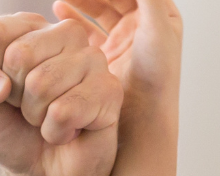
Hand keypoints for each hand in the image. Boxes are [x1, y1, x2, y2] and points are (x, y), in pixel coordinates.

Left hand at [0, 12, 123, 175]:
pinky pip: (65, 110)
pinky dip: (56, 132)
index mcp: (27, 28)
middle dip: (16, 97)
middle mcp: (64, 34)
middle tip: (29, 109)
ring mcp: (92, 59)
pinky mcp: (109, 90)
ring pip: (42, 83)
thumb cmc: (9, 131)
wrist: (42, 174)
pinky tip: (68, 132)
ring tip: (48, 119)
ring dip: (37, 116)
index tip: (3, 91)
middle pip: (19, 56)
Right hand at [54, 0, 181, 109]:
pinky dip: (74, 19)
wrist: (143, 120)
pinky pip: (88, 30)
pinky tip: (58, 10)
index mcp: (161, 15)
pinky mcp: (108, 55)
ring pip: (99, 9)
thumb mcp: (156, 29)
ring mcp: (125, 40)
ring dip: (81, 0)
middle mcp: (144, 26)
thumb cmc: (155, 77)